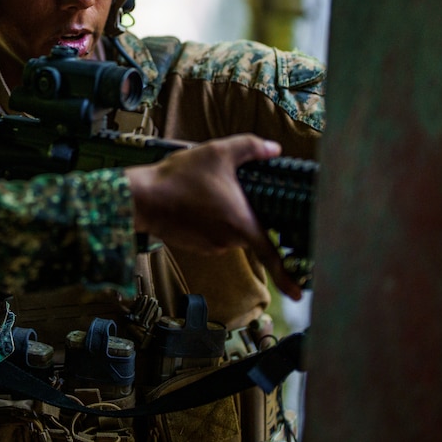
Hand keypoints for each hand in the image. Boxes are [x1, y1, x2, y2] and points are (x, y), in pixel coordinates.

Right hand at [125, 134, 301, 300]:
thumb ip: (251, 147)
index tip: (299, 293)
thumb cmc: (179, 177)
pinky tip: (192, 201)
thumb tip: (275, 149)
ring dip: (221, 213)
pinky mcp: (195, 245)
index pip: (272, 255)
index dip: (287, 276)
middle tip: (223, 187)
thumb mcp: (218, 152)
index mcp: (242, 223)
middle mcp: (228, 240)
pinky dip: (206, 220)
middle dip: (241, 210)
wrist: (143, 197)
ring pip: (228, 229)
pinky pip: (210, 233)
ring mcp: (210, 245)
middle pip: (248, 228)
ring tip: (201, 191)